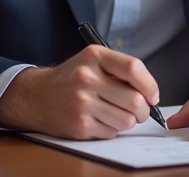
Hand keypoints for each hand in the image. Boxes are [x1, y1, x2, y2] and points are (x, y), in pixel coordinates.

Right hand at [0, 45, 159, 138]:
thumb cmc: (71, 78)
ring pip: (126, 120)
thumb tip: (150, 92)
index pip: (133, 68)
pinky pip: (111, 132)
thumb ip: (120, 69)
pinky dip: (112, 129)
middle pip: (134, 100)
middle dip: (144, 110)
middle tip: (141, 111)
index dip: (150, 85)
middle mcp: (86, 79)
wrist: (35, 96)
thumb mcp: (93, 60)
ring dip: (129, 121)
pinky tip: (102, 120)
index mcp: (94, 57)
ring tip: (120, 115)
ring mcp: (81, 104)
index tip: (153, 95)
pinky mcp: (78, 125)